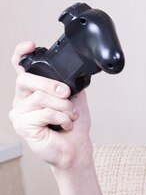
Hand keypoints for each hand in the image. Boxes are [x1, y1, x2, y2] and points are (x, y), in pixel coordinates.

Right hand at [9, 41, 92, 169]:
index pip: (20, 68)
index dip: (20, 54)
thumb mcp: (75, 98)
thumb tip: (74, 72)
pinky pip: (43, 113)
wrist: (76, 149)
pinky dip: (61, 118)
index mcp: (33, 90)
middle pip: (28, 80)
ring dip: (63, 107)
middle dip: (52, 86)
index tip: (31, 44)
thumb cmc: (73, 127)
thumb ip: (69, 83)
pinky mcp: (22, 125)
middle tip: (67, 95)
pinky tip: (64, 125)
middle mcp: (22, 99)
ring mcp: (19, 113)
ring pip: (40, 98)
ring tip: (70, 116)